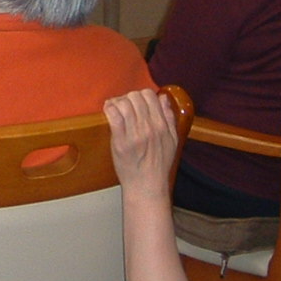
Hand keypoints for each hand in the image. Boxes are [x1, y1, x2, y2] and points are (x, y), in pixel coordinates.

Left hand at [104, 89, 179, 205]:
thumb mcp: (172, 140)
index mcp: (162, 126)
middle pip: (136, 96)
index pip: (151, 95)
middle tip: (123, 105)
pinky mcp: (120, 142)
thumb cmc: (158, 165)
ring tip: (115, 107)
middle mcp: (149, 127)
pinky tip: (108, 110)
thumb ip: (169, 117)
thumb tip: (164, 99)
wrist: (146, 186)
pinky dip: (109, 109)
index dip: (141, 95)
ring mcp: (134, 134)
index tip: (136, 102)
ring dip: (117, 102)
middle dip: (128, 97)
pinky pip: (114, 116)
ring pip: (124, 103)